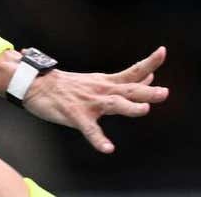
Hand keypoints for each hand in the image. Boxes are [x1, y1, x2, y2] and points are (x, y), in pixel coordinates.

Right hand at [20, 46, 168, 152]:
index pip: (132, 72)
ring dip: (129, 107)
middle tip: (164, 92)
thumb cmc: (68, 85)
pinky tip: (108, 148)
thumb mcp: (99, 80)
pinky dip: (99, 139)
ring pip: (113, 105)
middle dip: (147, 92)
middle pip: (128, 90)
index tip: (162, 52)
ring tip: (143, 110)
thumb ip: (124, 82)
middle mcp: (101, 90)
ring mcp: (89, 102)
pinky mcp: (76, 115)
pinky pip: (89, 129)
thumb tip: (149, 77)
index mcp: (107, 82)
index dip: (149, 63)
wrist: (36, 84)